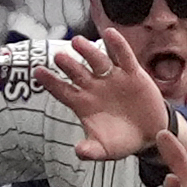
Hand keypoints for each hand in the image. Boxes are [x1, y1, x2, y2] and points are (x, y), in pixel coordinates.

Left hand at [32, 30, 168, 159]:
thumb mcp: (105, 150)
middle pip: (77, 73)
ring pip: (97, 61)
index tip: (37, 72)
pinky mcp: (131, 73)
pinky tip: (109, 34)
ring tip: (78, 43)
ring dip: (88, 51)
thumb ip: (91, 151)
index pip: (62, 90)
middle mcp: (94, 86)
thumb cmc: (122, 140)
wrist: (149, 134)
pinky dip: (117, 45)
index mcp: (83, 103)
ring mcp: (112, 77)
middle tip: (59, 57)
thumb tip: (79, 152)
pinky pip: (123, 56)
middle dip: (68, 65)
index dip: (50, 82)